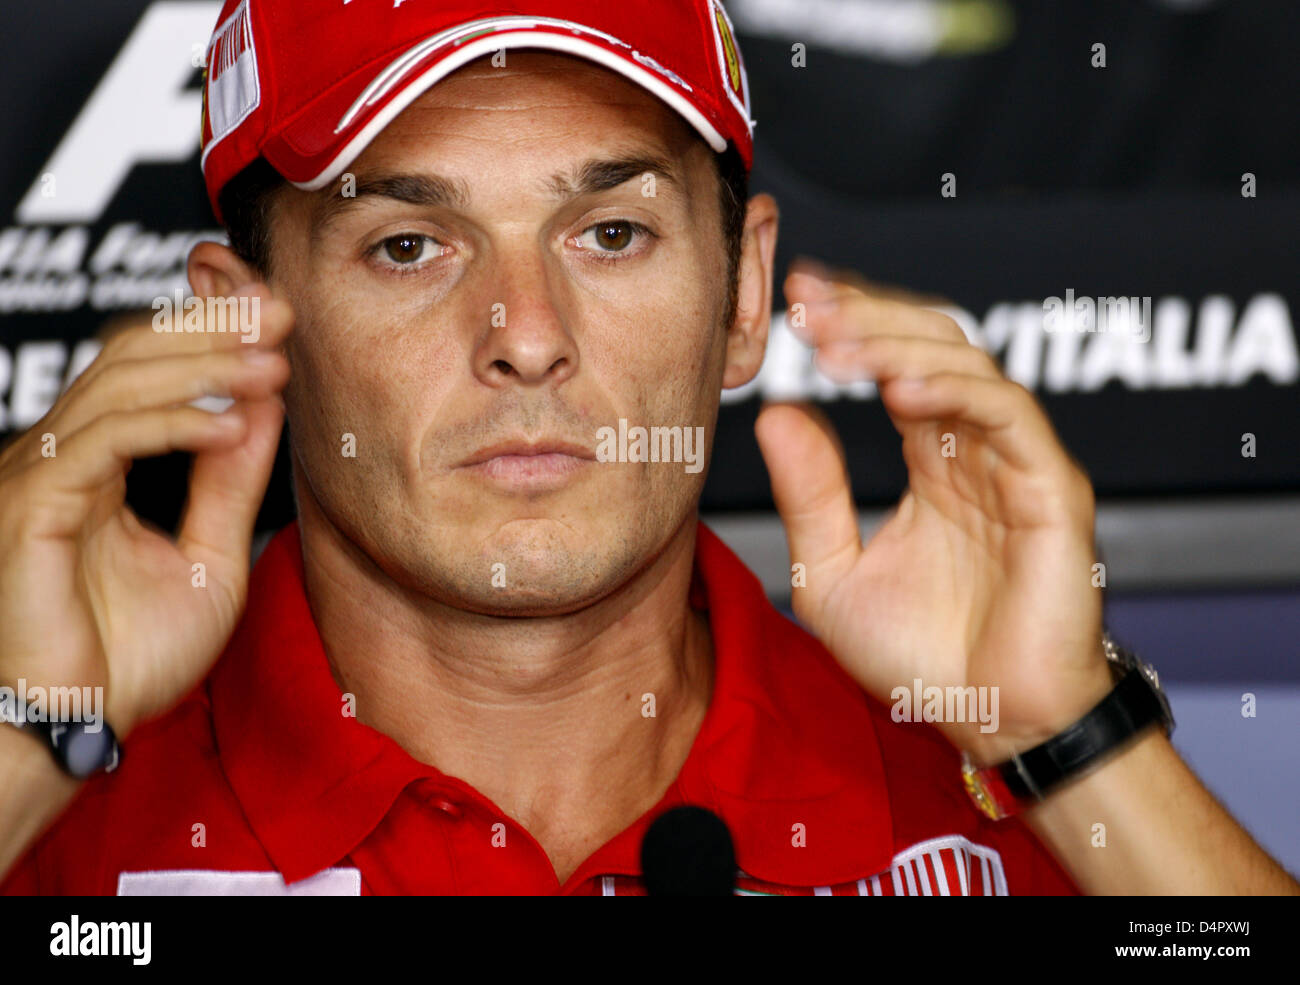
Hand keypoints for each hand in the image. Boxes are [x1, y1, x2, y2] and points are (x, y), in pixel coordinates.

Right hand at [0, 284, 291, 739]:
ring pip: (119, 385)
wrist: (77, 726)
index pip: (149, 368)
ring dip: (203, 366)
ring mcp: (40, 474)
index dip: (206, 329)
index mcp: (99, 463)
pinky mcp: (33, 505)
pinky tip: (230, 424)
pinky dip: (172, 424)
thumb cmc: (127, 656)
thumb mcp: (208, 554)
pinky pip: (105, 441)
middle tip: (281, 311)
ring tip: (272, 362)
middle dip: (210, 326)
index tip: (276, 313)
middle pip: (131, 356)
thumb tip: (263, 410)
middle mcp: (63, 456)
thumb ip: (231, 483)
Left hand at [755, 261, 1112, 763]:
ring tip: (835, 345)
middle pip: (932, 347)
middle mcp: (976, 450)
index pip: (898, 364)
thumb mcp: (833, 572)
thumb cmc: (923, 659)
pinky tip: (897, 388)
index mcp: (933, 461)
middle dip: (869, 317)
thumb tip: (776, 412)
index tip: (795, 302)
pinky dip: (953, 392)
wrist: (988, 726)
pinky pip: (1008, 416)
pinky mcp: (1052, 489)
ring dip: (899, 346)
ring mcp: (1017, 463)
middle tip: (806, 305)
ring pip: (969, 367)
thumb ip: (810, 494)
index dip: (853, 324)